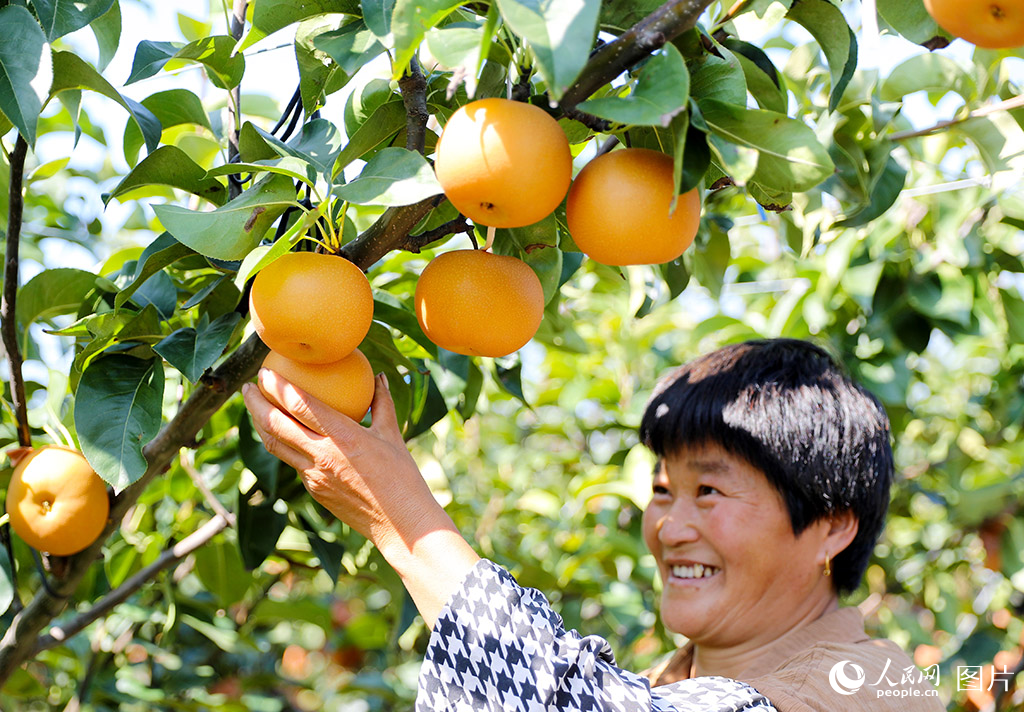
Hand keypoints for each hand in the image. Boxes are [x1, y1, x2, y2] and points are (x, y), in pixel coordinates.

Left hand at [242, 368, 478, 627]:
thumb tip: (378, 376)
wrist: (399, 525)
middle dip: (256, 403)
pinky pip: (294, 463)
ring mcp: (314, 476)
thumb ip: (382, 403)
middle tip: (247, 387)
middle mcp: (322, 456)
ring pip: (277, 446)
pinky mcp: (314, 491)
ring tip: (254, 408)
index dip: (278, 386)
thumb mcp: (393, 436)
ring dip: (261, 425)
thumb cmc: (403, 478)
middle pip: (276, 425)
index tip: (266, 371)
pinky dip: (283, 445)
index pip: (300, 406)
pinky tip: (283, 435)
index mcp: (344, 437)